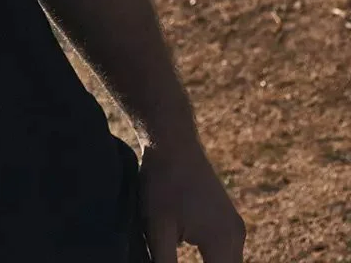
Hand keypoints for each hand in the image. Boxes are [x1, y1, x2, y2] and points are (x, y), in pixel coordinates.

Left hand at [137, 137, 245, 262]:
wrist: (171, 141)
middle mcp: (236, 236)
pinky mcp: (227, 217)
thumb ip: (165, 262)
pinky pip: (225, 251)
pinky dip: (211, 259)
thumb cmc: (162, 182)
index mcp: (222, 243)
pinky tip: (183, 252)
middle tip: (173, 259)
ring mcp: (235, 226)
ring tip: (176, 254)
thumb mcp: (157, 227)